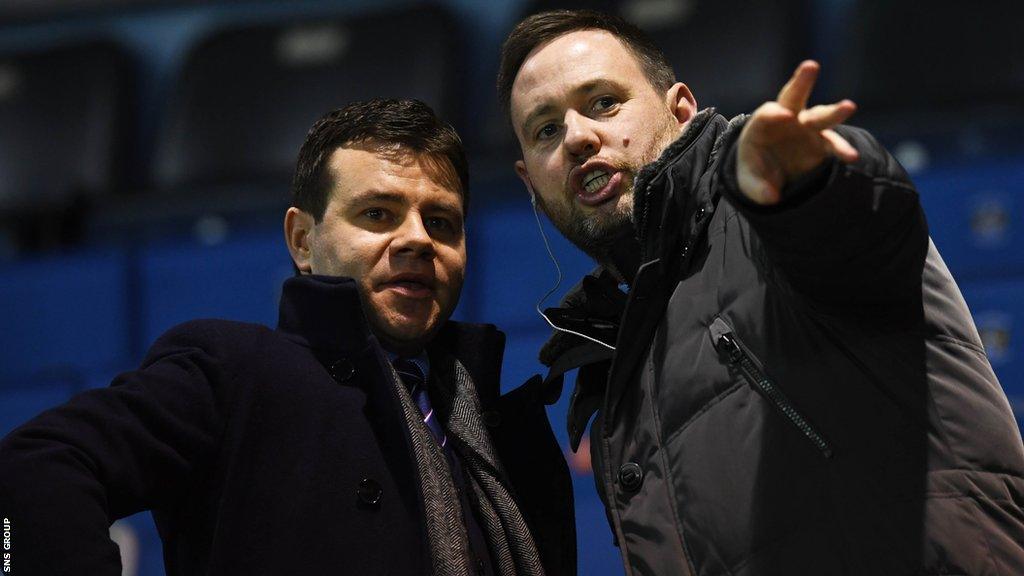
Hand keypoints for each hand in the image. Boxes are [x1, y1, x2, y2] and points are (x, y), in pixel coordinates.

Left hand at [736, 60, 858, 204]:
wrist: (772, 178)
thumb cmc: (756, 173)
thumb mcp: (749, 183)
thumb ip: (757, 188)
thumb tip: (772, 198)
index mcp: (762, 125)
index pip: (767, 113)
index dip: (774, 113)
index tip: (784, 115)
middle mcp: (786, 120)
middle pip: (793, 98)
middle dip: (801, 82)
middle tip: (811, 66)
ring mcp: (806, 128)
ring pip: (820, 116)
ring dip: (833, 112)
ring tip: (849, 106)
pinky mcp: (822, 143)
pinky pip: (833, 144)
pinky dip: (841, 149)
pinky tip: (850, 157)